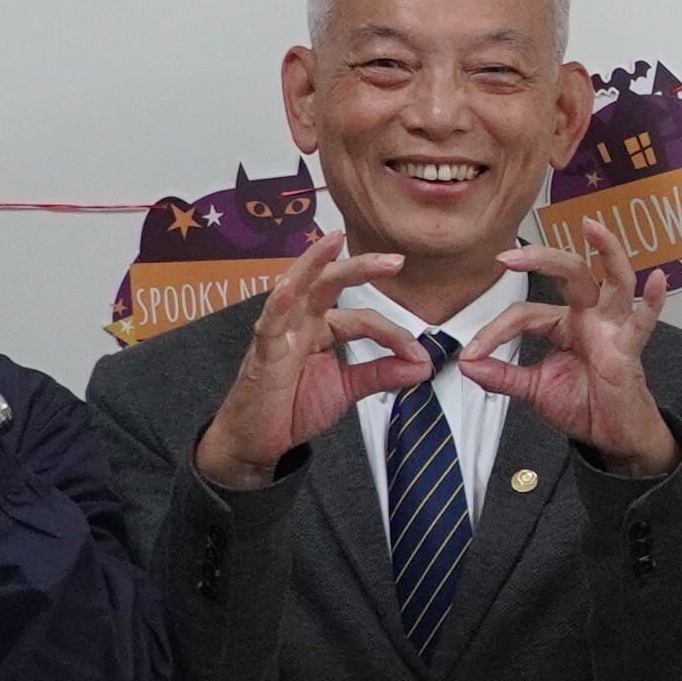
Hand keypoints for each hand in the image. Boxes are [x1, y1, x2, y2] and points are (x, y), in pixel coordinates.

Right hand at [189, 238, 431, 489]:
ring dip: (314, 263)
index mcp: (322, 328)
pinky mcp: (263, 353)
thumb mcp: (347, 389)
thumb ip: (382, 374)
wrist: (258, 441)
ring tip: (333, 240)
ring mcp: (279, 333)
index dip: (395, 335)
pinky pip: (269, 323)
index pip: (363, 319)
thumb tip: (423, 366)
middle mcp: (301, 322)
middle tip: (396, 260)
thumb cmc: (294, 407)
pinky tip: (290, 288)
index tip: (421, 358)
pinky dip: (279, 303)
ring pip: (296, 288)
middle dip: (361, 267)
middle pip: (329, 283)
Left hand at [457, 241, 680, 475]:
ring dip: (607, 250)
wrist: (613, 436)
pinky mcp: (629, 348)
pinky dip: (653, 300)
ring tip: (593, 227)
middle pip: (570, 273)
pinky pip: (642, 321)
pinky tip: (657, 279)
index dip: (494, 332)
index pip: (524, 313)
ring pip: (613, 279)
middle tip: (507, 257)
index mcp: (564, 323)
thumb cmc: (582, 405)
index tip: (472, 355)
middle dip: (541, 259)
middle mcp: (590, 316)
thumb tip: (466, 364)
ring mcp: (612, 328)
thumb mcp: (533, 389)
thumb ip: (502, 376)